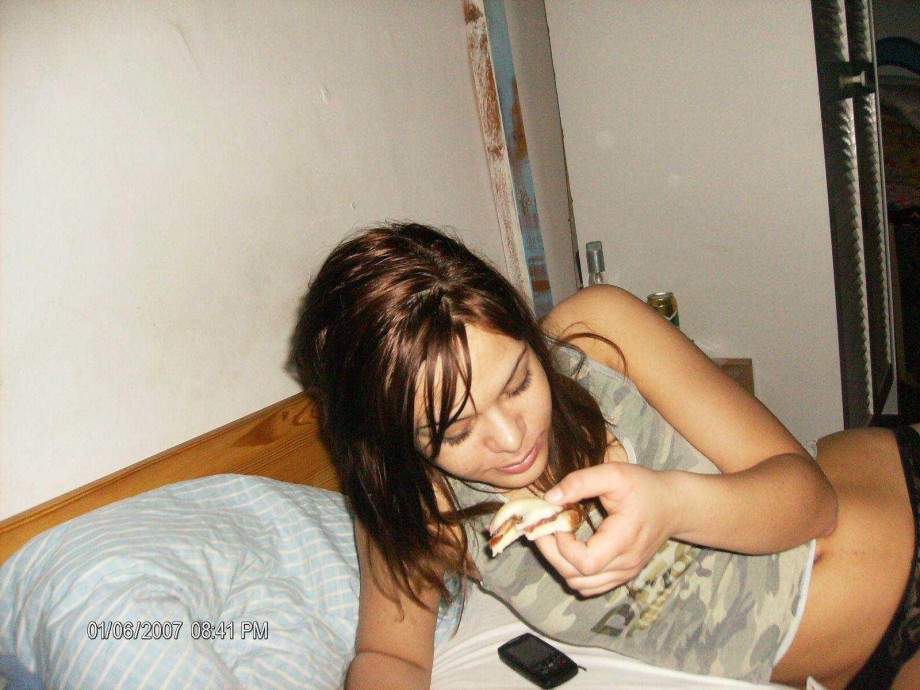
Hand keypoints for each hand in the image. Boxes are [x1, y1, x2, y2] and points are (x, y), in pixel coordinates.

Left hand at [534, 463, 678, 596]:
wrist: (673, 506)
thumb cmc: (644, 487)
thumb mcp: (614, 474)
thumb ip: (580, 482)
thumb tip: (550, 498)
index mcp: (624, 540)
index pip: (585, 562)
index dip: (563, 544)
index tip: (559, 519)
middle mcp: (625, 564)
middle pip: (577, 577)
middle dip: (551, 553)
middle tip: (542, 528)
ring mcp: (624, 573)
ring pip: (580, 585)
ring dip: (559, 563)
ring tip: (553, 536)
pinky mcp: (621, 575)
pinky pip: (590, 585)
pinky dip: (572, 571)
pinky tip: (568, 547)